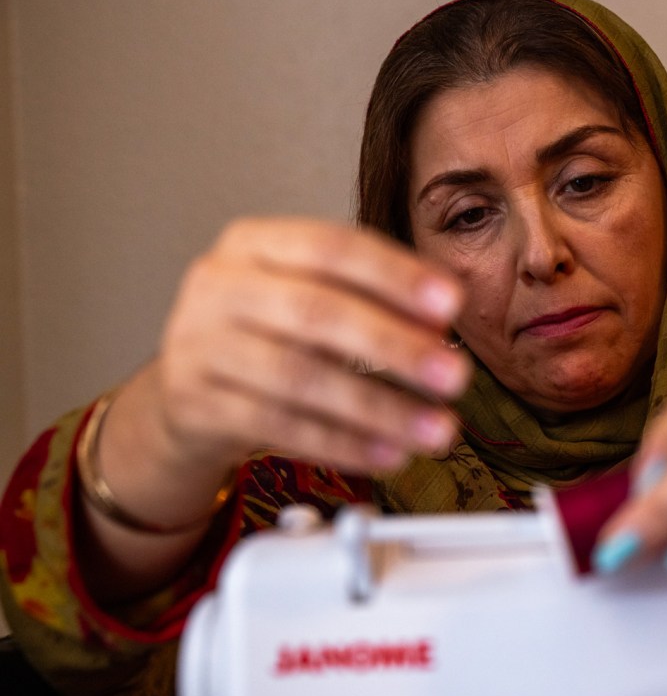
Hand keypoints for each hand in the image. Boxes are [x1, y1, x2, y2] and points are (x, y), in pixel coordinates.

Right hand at [127, 217, 471, 478]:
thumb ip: (371, 298)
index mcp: (253, 242)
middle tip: (454, 375)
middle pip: (316, 313)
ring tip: (436, 428)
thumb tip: (439, 323)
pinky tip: (389, 453)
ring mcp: (200, 346)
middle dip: (395, 346)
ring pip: (300, 378)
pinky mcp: (196, 405)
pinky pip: (281, 427)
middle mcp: (219, 286)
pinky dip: (344, 443)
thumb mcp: (308, 295)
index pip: (331, 246)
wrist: (183, 390)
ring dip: (380, 407)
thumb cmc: (267, 333)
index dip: (396, 275)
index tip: (451, 303)